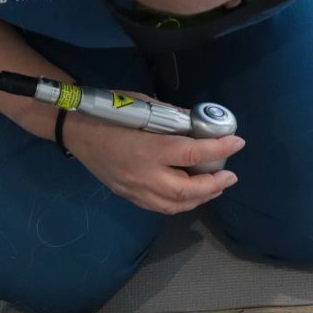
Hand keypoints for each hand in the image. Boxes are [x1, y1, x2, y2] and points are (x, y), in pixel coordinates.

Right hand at [67, 112, 244, 214]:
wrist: (75, 129)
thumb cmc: (109, 112)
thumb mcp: (143, 105)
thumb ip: (172, 117)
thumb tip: (197, 123)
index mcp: (148, 149)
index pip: (193, 153)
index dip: (219, 149)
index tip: (237, 142)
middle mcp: (143, 175)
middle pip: (187, 191)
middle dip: (214, 185)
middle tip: (230, 175)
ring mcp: (134, 189)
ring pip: (174, 205)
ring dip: (200, 198)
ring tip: (216, 186)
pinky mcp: (128, 195)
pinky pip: (159, 207)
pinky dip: (180, 204)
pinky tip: (191, 195)